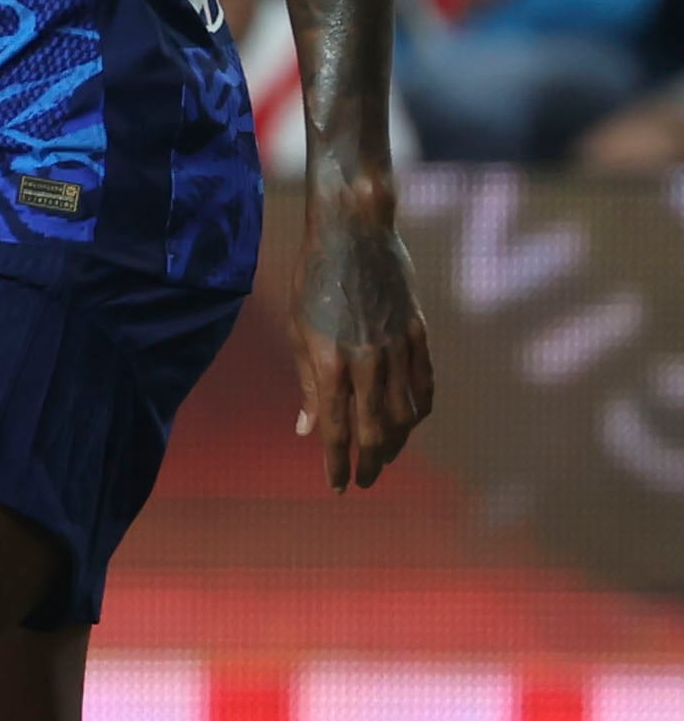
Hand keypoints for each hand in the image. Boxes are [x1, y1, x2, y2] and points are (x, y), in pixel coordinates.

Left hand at [288, 189, 434, 491]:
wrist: (354, 234)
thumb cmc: (313, 280)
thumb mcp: (296, 331)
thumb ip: (305, 384)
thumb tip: (306, 430)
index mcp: (329, 363)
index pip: (336, 429)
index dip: (337, 462)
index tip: (337, 486)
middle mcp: (367, 362)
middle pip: (375, 430)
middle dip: (369, 462)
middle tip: (363, 482)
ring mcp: (398, 349)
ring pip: (405, 413)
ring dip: (396, 443)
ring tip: (385, 458)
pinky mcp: (418, 334)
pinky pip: (425, 385)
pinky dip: (420, 411)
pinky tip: (412, 423)